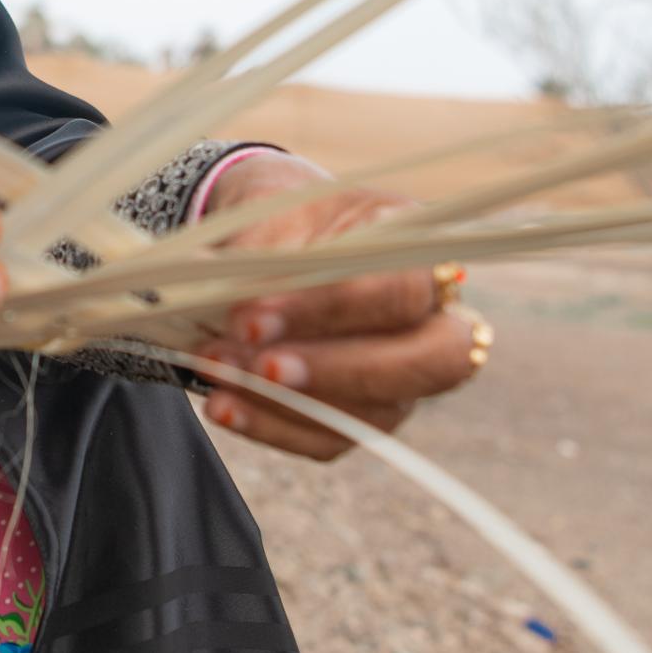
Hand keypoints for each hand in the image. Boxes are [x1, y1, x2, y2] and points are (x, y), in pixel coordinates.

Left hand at [193, 150, 479, 462]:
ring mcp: (406, 377)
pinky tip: (225, 406)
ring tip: (218, 372)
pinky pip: (332, 440)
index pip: (403, 290)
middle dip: (332, 369)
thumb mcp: (278, 212)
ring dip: (286, 402)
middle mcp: (433, 321)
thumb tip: (240, 296)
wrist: (274, 239)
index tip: (252, 318)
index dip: (332, 310)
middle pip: (425, 363)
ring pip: (374, 413)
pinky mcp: (368, 415)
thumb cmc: (288, 222)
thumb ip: (270, 255)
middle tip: (256, 362)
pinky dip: (272, 427)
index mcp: (421, 253)